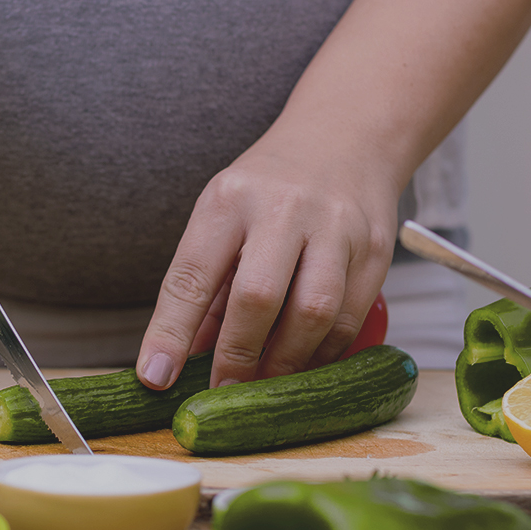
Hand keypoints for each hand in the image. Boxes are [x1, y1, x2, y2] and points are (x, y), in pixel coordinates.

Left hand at [135, 124, 399, 389]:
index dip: (171, 331)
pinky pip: (350, 318)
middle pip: (258, 297)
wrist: (345, 137)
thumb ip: (205, 284)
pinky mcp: (374, 248)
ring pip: (313, 313)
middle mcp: (282, 208)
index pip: (192, 274)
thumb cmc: (270, 185)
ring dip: (285, 362)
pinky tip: (304, 362)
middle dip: (237, 356)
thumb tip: (180, 356)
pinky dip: (323, 353)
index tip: (156, 376)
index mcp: (229, 200)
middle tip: (224, 391)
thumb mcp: (223, 214)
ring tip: (265, 384)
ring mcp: (335, 227)